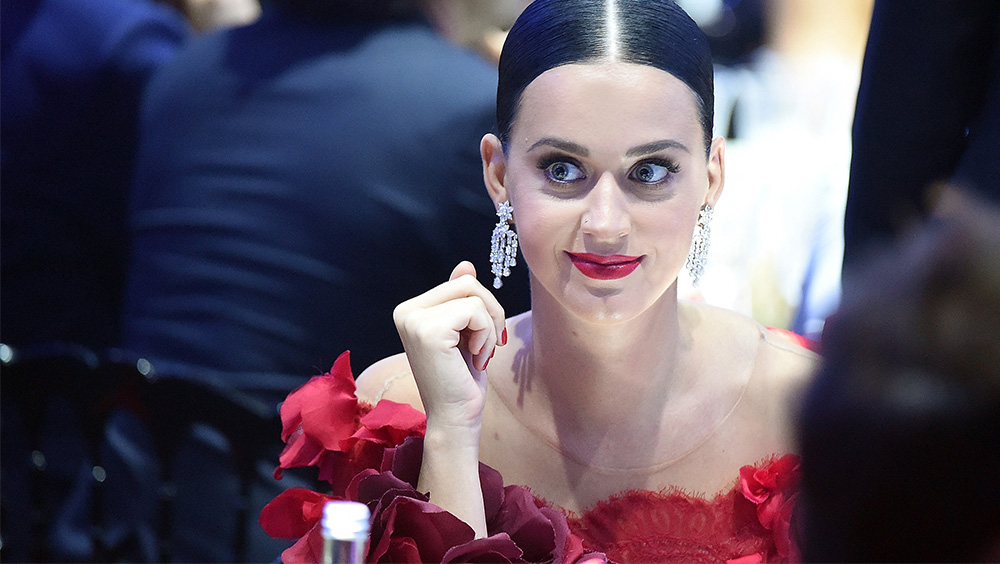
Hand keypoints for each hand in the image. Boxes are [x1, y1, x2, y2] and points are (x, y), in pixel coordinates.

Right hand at [393, 261, 505, 434]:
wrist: (455, 419)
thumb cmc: (461, 380)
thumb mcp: (464, 333)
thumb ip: (460, 299)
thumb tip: (465, 264)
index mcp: (410, 310)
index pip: (460, 283)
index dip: (482, 310)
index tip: (479, 342)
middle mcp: (405, 311)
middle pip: (467, 283)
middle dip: (490, 313)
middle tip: (487, 346)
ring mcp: (414, 320)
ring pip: (475, 295)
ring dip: (489, 327)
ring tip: (479, 355)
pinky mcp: (428, 330)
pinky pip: (476, 311)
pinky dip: (486, 335)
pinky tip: (476, 359)